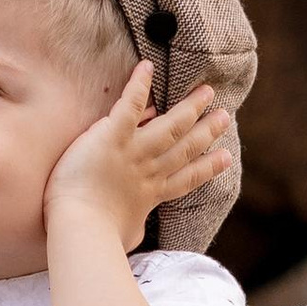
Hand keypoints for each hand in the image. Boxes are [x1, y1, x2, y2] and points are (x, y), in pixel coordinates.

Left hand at [44, 69, 234, 254]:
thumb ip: (135, 223)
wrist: (80, 229)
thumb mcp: (126, 234)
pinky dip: (139, 86)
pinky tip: (147, 67)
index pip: (186, 178)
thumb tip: (137, 225)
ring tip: (206, 92)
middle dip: (206, 130)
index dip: (208, 166)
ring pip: (169, 125)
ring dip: (189, 108)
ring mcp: (133, 152)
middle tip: (225, 115)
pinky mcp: (111, 138)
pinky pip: (128, 107)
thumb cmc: (98, 238)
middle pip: (185, 147)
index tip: (226, 156)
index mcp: (152, 194)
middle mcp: (149, 171)